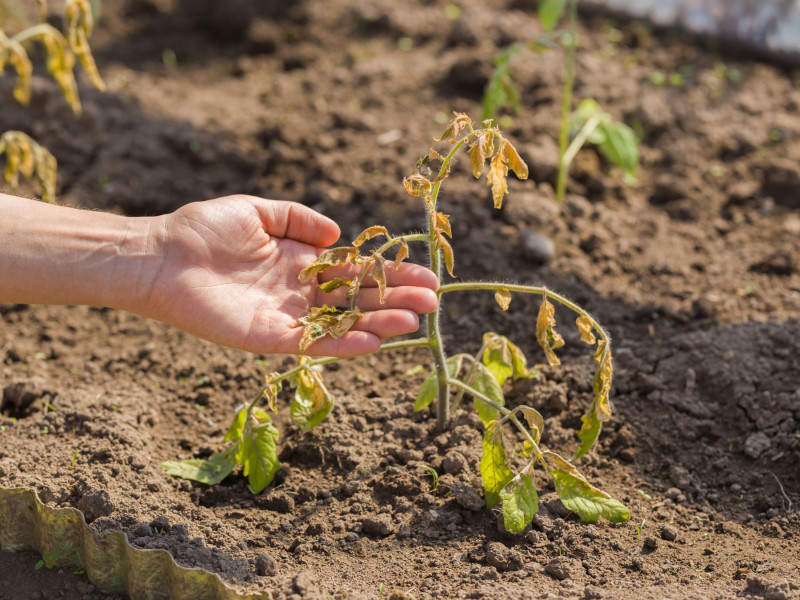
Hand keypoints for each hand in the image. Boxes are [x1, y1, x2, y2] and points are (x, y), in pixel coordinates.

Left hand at [146, 195, 437, 356]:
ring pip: (343, 324)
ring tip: (415, 321)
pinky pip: (313, 343)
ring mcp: (287, 317)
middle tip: (433, 302)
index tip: (424, 274)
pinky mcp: (268, 337)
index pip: (355, 272)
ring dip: (379, 323)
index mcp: (301, 263)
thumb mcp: (258, 210)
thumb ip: (298, 218)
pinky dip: (343, 343)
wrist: (160, 255)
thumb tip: (338, 234)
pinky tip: (374, 340)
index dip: (389, 273)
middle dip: (395, 299)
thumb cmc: (202, 229)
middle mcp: (299, 293)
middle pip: (357, 299)